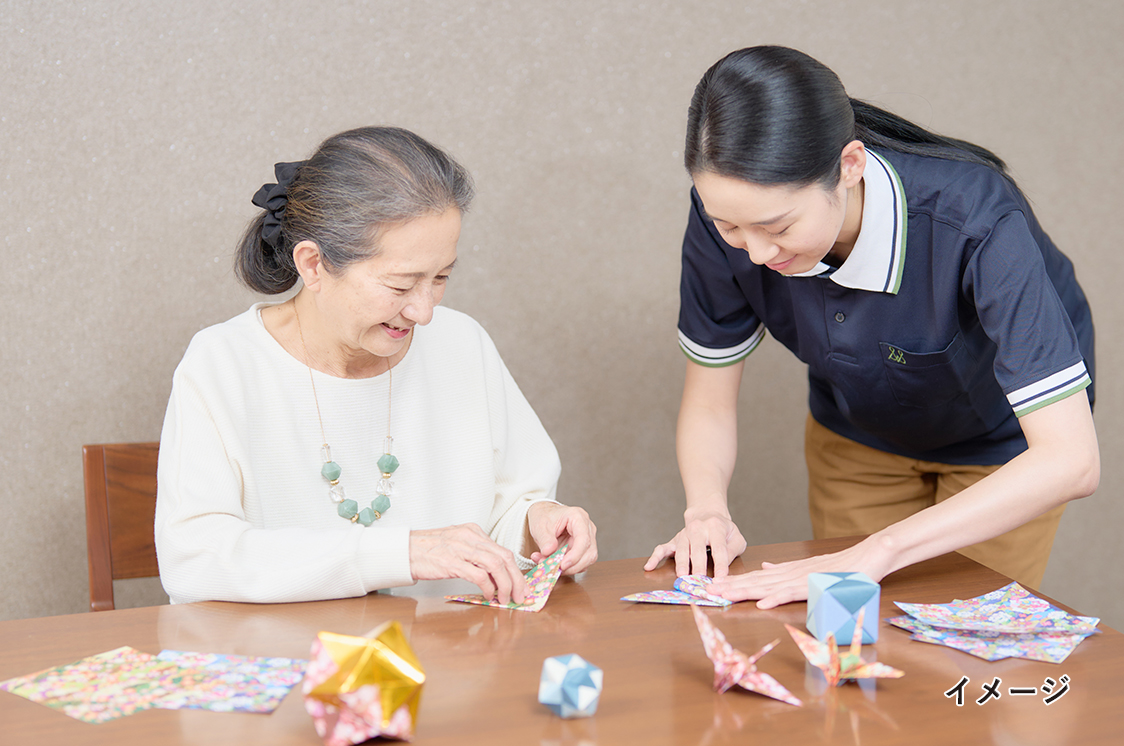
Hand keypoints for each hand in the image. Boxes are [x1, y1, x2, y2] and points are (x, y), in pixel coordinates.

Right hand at [409, 524, 526, 604]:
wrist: (403, 551)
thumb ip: (475, 554)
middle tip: (521, 595)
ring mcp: (461, 549)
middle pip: (504, 557)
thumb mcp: (456, 544)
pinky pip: (479, 575)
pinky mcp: (452, 562)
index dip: (515, 570)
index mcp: (473, 532)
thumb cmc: (428, 550)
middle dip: (517, 579)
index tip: (521, 584)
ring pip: (496, 565)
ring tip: (506, 598)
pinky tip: (489, 595)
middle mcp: (470, 537)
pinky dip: (488, 587)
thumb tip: (494, 575)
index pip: (502, 550)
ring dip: (506, 584)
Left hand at [527, 502, 597, 573]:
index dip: (575, 555)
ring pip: (587, 560)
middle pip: (589, 552)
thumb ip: (545, 539)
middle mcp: (587, 528)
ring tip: (551, 565)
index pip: (583, 539)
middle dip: (572, 565)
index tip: (563, 565)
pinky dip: (568, 568)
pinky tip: (554, 564)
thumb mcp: (540, 525)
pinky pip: (581, 563)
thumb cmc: (545, 516)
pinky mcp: (583, 548)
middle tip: (554, 569)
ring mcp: (588, 538)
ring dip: (570, 568)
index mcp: (578, 517)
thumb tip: (549, 552)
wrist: (545, 515)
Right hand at [644, 511, 746, 577]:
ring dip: (681, 563)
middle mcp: (697, 529)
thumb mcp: (736, 537)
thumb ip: (732, 550)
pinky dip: (655, 557)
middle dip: (698, 565)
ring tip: (682, 576)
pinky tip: (649, 566)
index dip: (720, 564)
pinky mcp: (675, 540)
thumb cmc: (724, 530)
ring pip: (681, 549)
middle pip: (697, 549)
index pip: (719, 548)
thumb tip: (723, 565)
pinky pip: (662, 548)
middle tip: (699, 579)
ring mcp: (684, 534)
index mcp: (715, 527)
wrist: (707, 514)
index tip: (721, 577)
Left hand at [705, 538, 891, 608]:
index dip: (733, 582)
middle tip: (706, 592)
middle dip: (730, 587)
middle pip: (755, 582)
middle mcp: (791, 574)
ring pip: (768, 587)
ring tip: (723, 596)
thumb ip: (787, 570)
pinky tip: (762, 603)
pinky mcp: (817, 585)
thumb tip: (765, 569)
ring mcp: (803, 579)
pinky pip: (794, 593)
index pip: (755, 578)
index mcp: (788, 571)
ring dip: (745, 592)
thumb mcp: (810, 568)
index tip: (712, 588)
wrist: (870, 555)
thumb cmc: (843, 566)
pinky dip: (777, 598)